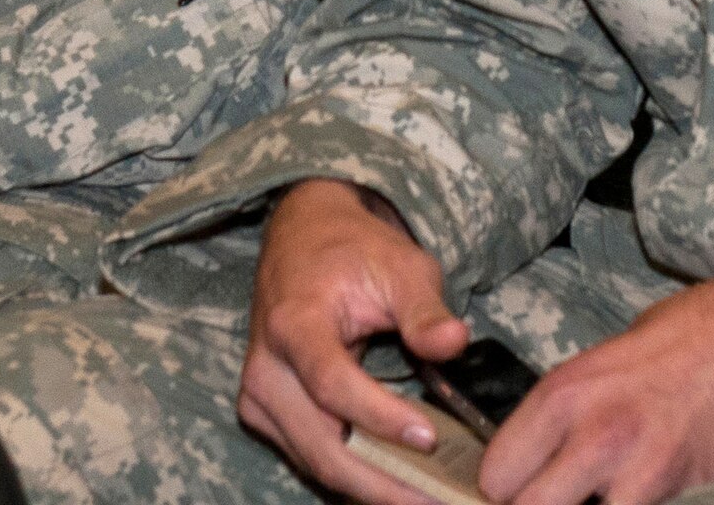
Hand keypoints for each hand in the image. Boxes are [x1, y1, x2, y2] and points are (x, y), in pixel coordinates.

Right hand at [239, 179, 471, 504]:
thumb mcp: (399, 264)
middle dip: (384, 481)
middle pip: (323, 444)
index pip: (333, 385)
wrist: (303, 235)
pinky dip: (355, 475)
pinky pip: (311, 457)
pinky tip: (398, 481)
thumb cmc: (354, 249)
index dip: (381, 417)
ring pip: (317, 462)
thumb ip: (424, 308)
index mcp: (294, 322)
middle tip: (440, 498)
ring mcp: (259, 394)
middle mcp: (266, 366)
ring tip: (427, 496)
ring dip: (373, 487)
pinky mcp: (264, 411)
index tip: (432, 438)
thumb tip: (455, 343)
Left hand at [477, 261, 713, 504]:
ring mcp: (646, 474)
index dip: (508, 492)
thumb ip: (566, 415)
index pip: (497, 477)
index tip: (524, 491)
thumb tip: (534, 462)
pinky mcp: (692, 498)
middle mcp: (597, 436)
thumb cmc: (684, 339)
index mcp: (566, 393)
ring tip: (605, 495)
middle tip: (564, 498)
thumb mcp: (603, 362)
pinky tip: (651, 494)